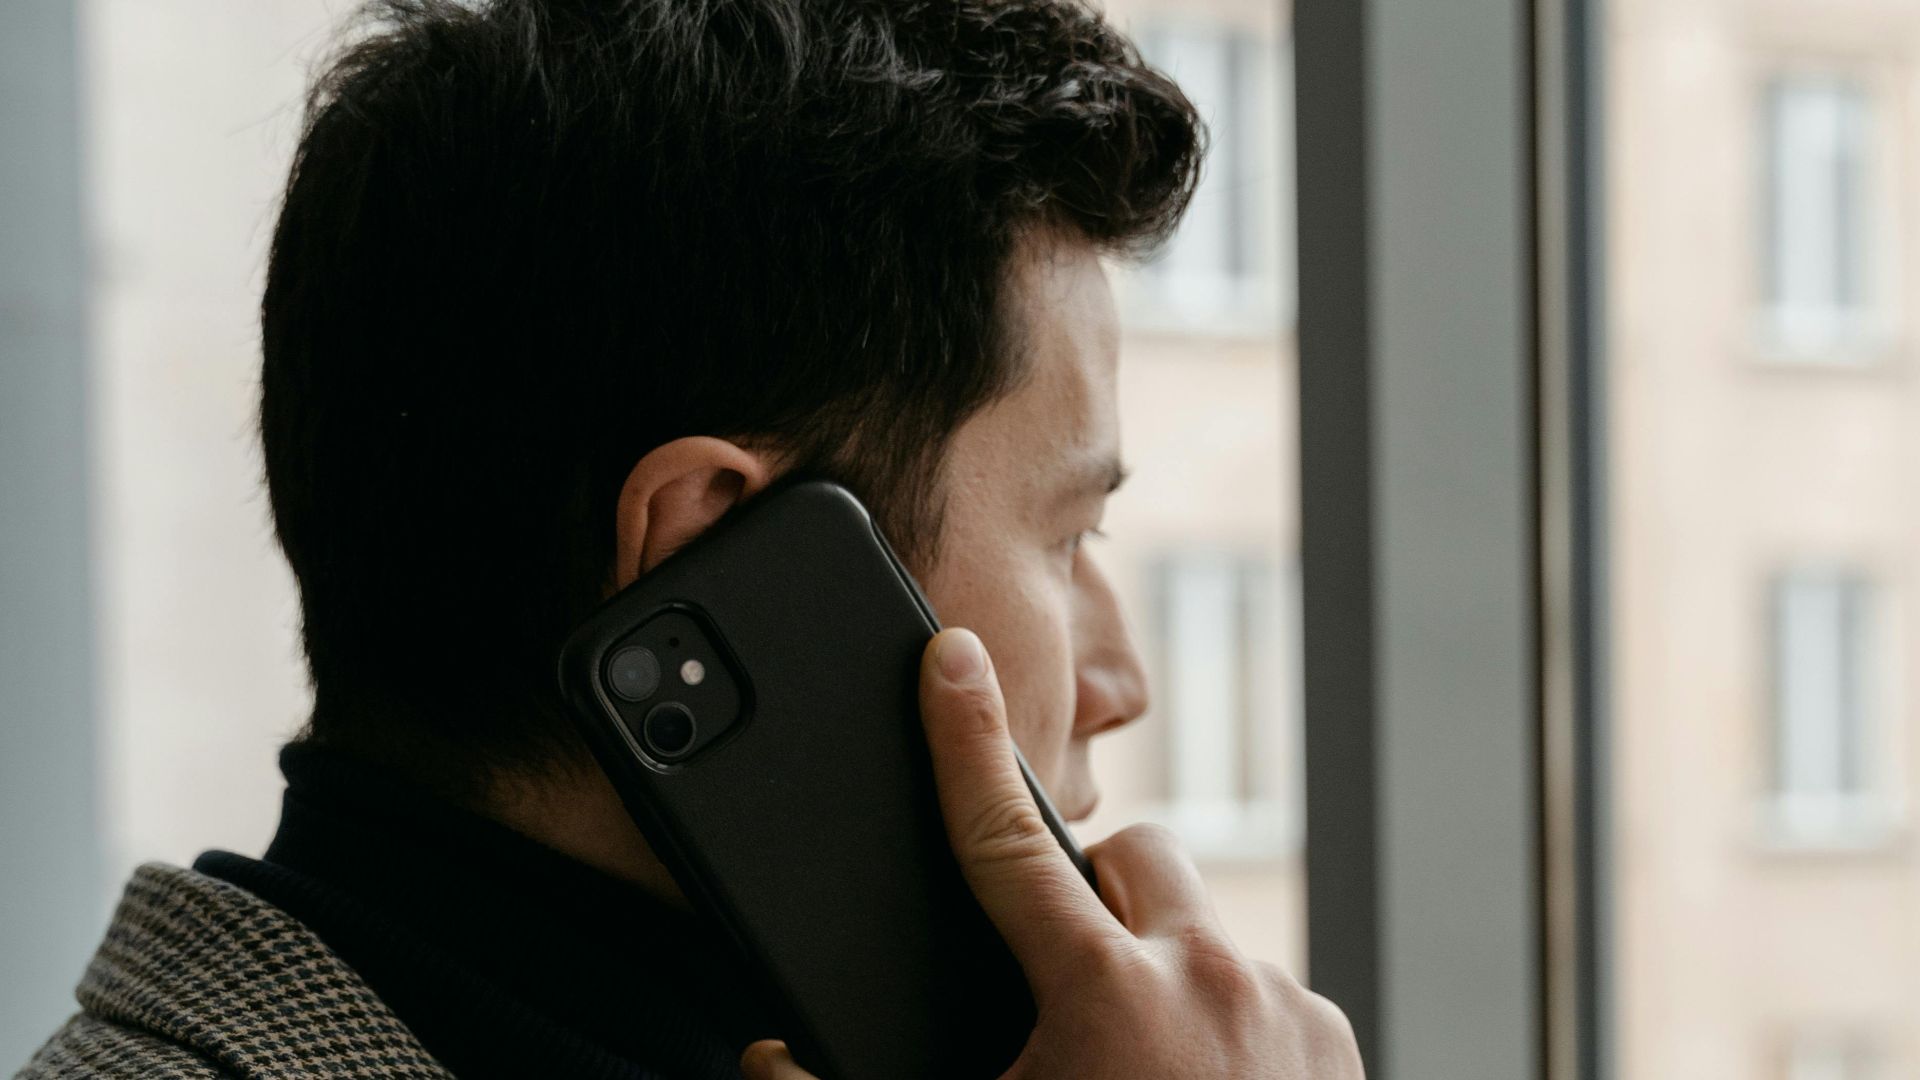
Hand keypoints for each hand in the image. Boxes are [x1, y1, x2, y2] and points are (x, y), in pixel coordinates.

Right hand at [741, 627, 1364, 1079]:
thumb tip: (764, 1061)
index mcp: (1102, 996)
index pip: (1005, 833)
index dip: (961, 736)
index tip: (948, 657)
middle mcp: (1205, 980)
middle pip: (1134, 854)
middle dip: (1091, 892)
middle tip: (1062, 973)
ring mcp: (1280, 1008)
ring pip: (1200, 925)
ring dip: (1160, 964)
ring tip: (1135, 1058)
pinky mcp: (1333, 1043)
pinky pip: (1263, 985)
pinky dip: (1224, 1016)